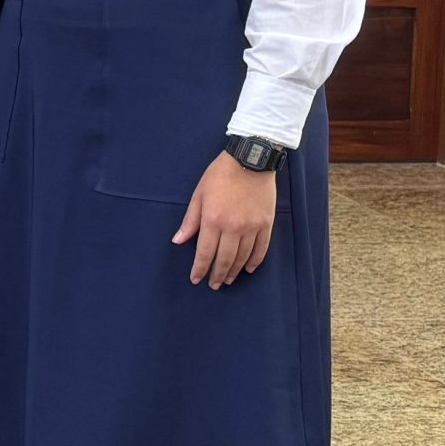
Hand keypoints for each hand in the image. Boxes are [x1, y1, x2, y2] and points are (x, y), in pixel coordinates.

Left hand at [173, 151, 274, 287]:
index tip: (196, 279)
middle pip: (225, 259)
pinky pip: (261, 248)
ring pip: (243, 257)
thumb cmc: (220, 175)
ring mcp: (252, 227)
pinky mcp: (266, 224)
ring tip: (228, 279)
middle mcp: (233, 227)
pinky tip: (249, 269)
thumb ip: (190, 220)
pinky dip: (255, 261)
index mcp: (213, 220)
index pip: (205, 252)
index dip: (200, 269)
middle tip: (213, 285)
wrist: (250, 160)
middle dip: (217, 274)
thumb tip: (178, 240)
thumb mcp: (199, 194)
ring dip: (235, 271)